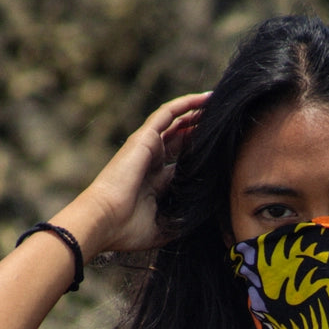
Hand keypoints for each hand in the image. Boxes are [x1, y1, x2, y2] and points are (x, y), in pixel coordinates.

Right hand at [77, 93, 210, 253]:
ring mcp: (147, 148)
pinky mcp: (144, 138)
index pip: (181, 164)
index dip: (199, 157)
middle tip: (223, 125)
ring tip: (217, 105)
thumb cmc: (127, 230)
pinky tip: (205, 98)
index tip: (221, 154)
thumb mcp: (162, 228)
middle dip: (199, 132)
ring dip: (196, 113)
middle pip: (180, 141)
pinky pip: (167, 113)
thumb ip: (181, 222)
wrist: (106, 220)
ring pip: (176, 123)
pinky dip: (186, 104)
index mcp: (154, 183)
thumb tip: (201, 221)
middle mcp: (151, 162)